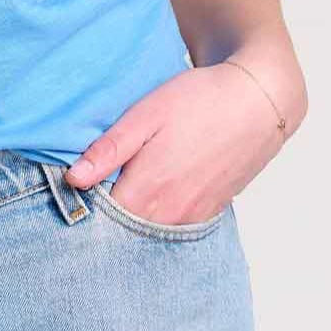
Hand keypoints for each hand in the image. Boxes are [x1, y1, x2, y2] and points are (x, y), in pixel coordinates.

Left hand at [64, 59, 288, 225]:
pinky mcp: (210, 213)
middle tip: (96, 178)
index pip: (100, 217)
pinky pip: (174, 224)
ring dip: (133, 212)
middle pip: (123, 227)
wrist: (257, 103)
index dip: (83, 200)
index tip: (75, 182)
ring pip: (148, 228)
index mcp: (148, 191)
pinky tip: (155, 186)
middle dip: (105, 210)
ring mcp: (193, 218)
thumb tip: (73, 179)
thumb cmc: (199, 102)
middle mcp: (170, 216)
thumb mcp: (145, 115)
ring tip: (125, 179)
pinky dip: (158, 212)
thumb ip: (109, 150)